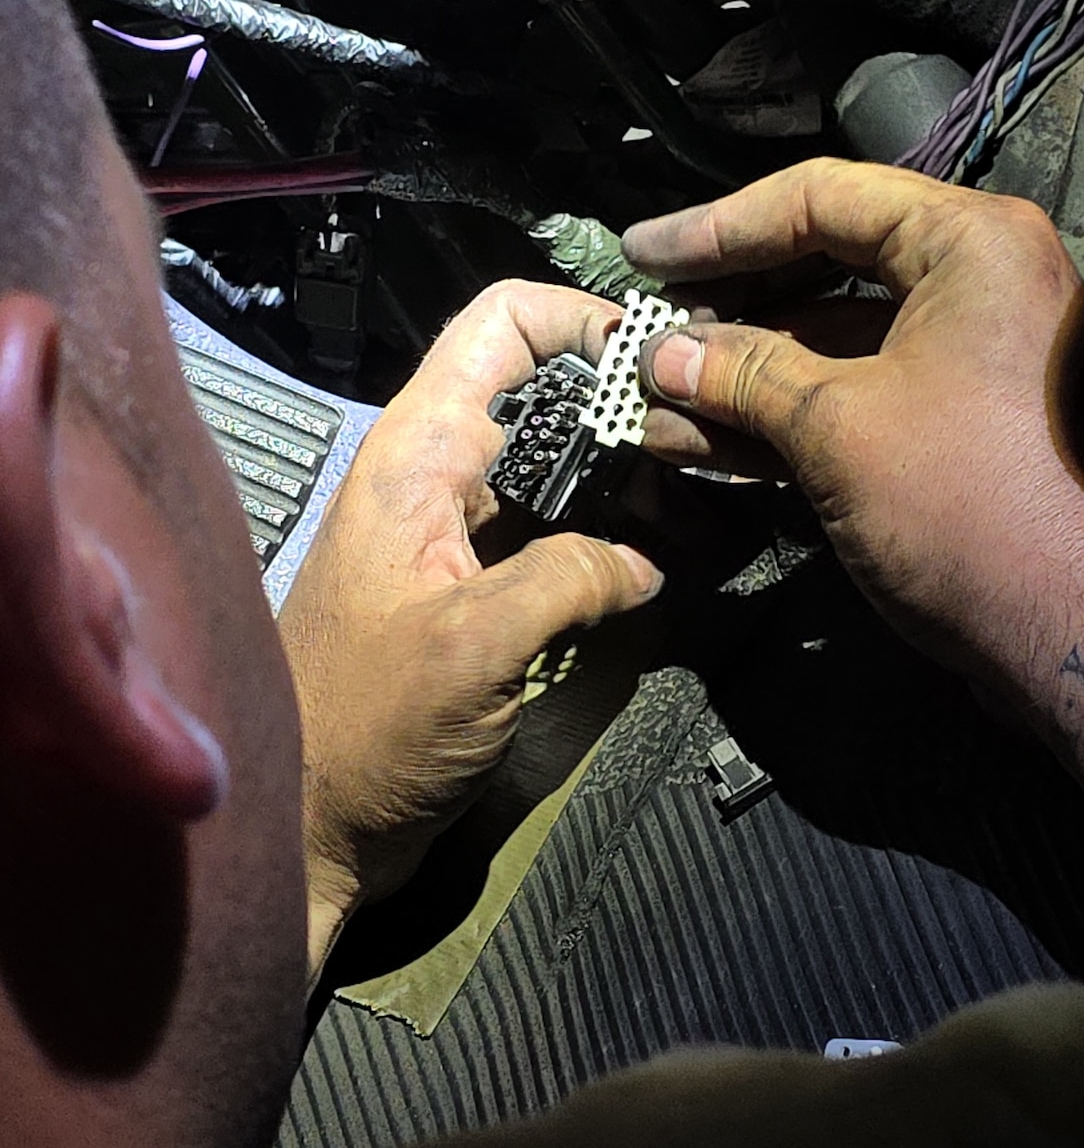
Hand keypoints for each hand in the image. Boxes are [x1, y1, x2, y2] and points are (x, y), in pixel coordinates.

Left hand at [281, 281, 661, 978]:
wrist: (311, 829)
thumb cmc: (364, 731)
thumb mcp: (474, 646)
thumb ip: (567, 580)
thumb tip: (644, 562)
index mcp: (417, 454)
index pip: (501, 323)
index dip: (583, 317)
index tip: (661, 361)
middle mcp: (437, 474)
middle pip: (545, 386)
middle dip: (628, 400)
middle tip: (708, 438)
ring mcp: (459, 532)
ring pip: (559, 461)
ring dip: (629, 471)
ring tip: (706, 494)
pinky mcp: (479, 588)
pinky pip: (555, 530)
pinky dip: (611, 532)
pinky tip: (664, 556)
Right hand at [624, 158, 1083, 680]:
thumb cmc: (974, 508)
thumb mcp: (837, 427)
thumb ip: (745, 376)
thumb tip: (666, 358)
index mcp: (971, 243)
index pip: (823, 198)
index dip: (719, 227)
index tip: (643, 253)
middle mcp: (983, 282)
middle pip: (829, 265)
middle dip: (730, 306)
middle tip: (648, 325)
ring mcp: (978, 358)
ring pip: (840, 341)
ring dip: (748, 372)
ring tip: (657, 400)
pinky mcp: (967, 428)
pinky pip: (865, 396)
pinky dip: (792, 416)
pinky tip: (708, 442)